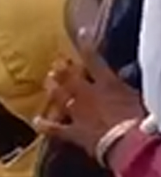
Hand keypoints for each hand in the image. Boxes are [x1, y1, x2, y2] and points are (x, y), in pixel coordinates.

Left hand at [36, 39, 144, 158]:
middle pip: (70, 78)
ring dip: (53, 89)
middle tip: (56, 63)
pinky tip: (36, 121)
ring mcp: (78, 114)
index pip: (94, 59)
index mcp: (107, 83)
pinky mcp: (74, 133)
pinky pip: (55, 129)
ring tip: (47, 81)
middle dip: (63, 70)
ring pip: (60, 98)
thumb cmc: (139, 119)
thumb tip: (124, 77)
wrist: (129, 144)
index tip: (80, 32)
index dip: (86, 45)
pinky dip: (45, 125)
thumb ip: (125, 86)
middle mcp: (88, 95)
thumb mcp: (137, 97)